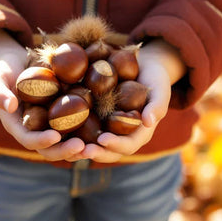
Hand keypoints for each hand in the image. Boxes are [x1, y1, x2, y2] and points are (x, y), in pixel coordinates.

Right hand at [0, 54, 87, 160]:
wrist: (17, 65)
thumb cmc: (3, 71)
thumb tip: (10, 106)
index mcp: (17, 126)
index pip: (29, 140)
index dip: (41, 141)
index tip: (55, 136)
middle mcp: (34, 131)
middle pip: (49, 149)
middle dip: (65, 150)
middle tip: (82, 146)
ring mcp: (48, 126)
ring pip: (65, 144)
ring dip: (79, 148)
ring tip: (96, 146)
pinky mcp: (61, 118)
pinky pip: (75, 129)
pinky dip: (87, 133)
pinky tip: (102, 131)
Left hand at [80, 39, 184, 162]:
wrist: (143, 67)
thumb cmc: (154, 78)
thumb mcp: (160, 89)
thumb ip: (157, 105)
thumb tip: (149, 121)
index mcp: (141, 132)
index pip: (129, 145)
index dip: (116, 144)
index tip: (102, 139)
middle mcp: (124, 135)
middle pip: (111, 151)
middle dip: (97, 153)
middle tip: (82, 150)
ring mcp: (110, 129)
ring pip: (96, 146)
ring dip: (83, 149)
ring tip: (70, 147)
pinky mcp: (98, 120)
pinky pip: (86, 131)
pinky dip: (75, 135)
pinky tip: (61, 132)